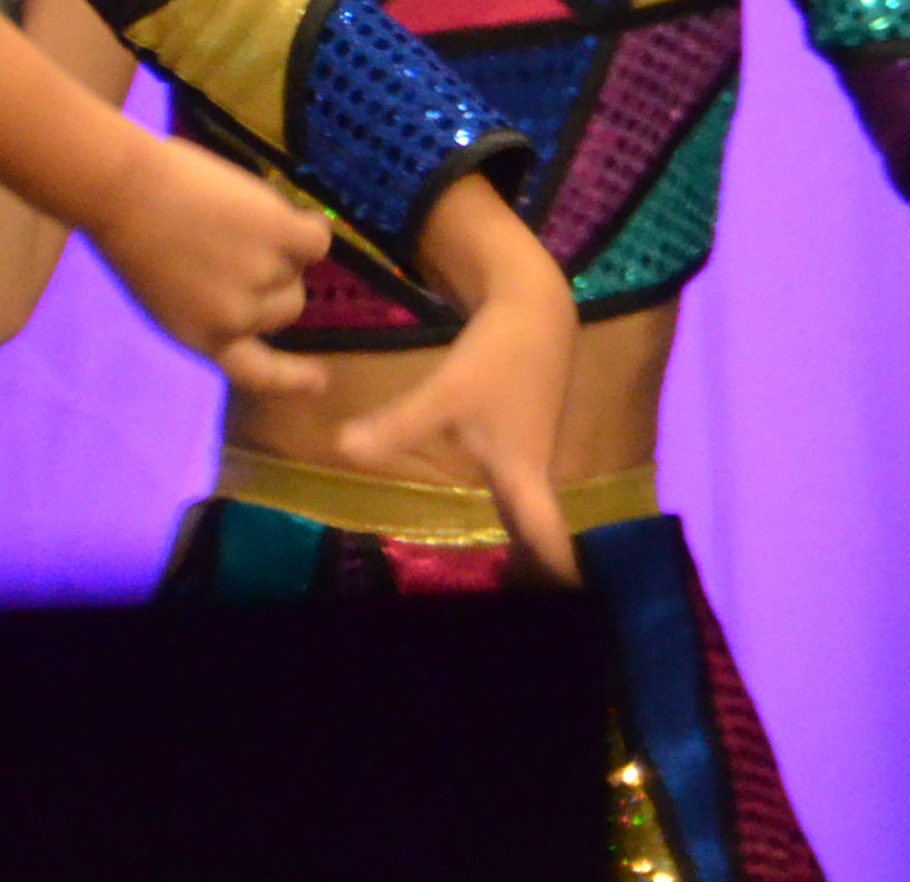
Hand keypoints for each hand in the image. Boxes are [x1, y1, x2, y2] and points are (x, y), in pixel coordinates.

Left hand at [65, 126, 333, 398]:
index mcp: (204, 339)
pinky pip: (317, 239)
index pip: (259, 374)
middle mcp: (238, 319)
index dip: (292, 379)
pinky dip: (307, 225)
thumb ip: (210, 310)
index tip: (319, 381)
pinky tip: (280, 212)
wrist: (125, 192)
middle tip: (240, 247)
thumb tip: (254, 295)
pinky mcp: (282, 237)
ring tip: (239, 219)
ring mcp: (263, 278)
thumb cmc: (129, 237)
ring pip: (299, 268)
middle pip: (288, 307)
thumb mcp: (166, 299)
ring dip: (283, 245)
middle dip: (275, 282)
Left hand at [329, 183, 583, 583]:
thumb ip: (397, 425)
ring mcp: (532, 454)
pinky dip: (523, 521)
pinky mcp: (524, 437)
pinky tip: (508, 532)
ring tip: (523, 585)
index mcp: (522, 471)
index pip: (547, 536)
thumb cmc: (499, 353)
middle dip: (538, 571)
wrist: (536, 306)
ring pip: (532, 514)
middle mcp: (533, 471)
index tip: (566, 603)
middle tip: (534, 604)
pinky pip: (526, 495)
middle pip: (539, 533)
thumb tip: (343, 449)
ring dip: (531, 548)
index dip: (556, 572)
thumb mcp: (445, 391)